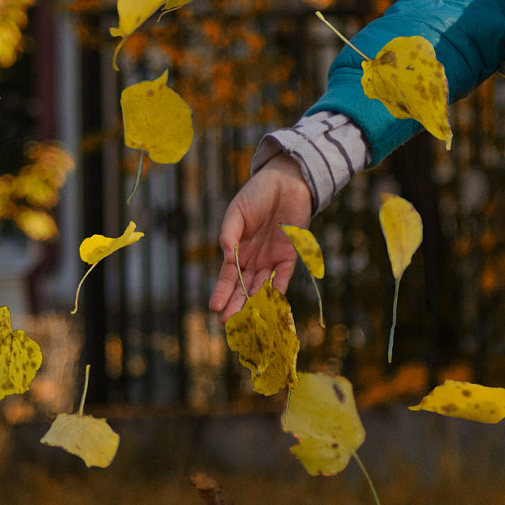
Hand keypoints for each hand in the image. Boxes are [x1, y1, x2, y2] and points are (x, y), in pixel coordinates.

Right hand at [208, 153, 314, 319]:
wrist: (285, 180)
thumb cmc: (257, 194)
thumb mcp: (236, 213)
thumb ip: (229, 235)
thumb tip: (227, 257)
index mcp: (237, 250)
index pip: (228, 277)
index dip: (222, 292)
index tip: (214, 308)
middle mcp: (254, 259)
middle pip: (243, 287)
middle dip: (236, 304)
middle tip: (228, 324)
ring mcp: (272, 258)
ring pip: (261, 286)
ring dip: (254, 303)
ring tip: (246, 319)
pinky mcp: (290, 254)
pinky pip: (283, 275)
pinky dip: (278, 289)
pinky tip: (272, 303)